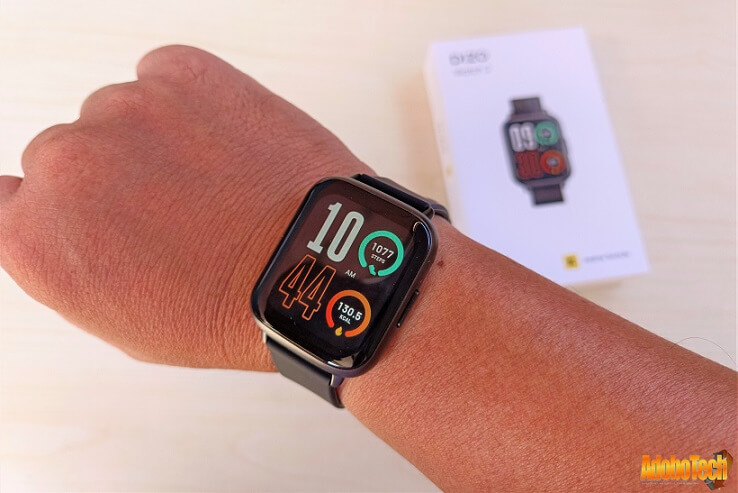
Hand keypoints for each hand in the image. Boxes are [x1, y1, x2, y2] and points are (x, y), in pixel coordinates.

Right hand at [0, 45, 370, 369]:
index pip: (9, 198)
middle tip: (174, 208)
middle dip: (111, 177)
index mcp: (36, 236)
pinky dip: (190, 102)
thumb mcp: (124, 319)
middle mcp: (64, 164)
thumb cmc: (230, 307)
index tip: (91, 209)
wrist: (314, 269)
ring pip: (119, 114)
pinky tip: (226, 145)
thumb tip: (50, 218)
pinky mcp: (182, 72)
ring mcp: (123, 109)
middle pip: (66, 154)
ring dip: (154, 139)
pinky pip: (165, 77)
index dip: (60, 206)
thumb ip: (69, 261)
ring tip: (215, 182)